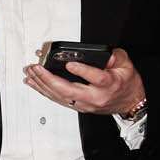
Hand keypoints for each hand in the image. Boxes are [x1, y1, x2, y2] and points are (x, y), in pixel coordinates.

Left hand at [23, 46, 144, 116]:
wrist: (129, 102)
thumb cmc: (125, 83)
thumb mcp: (126, 65)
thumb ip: (114, 57)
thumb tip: (102, 53)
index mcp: (109, 85)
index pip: (96, 78)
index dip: (82, 71)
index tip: (70, 63)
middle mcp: (95, 97)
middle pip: (69, 91)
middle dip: (49, 79)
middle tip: (36, 68)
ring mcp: (85, 104)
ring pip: (60, 96)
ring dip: (42, 85)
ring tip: (30, 73)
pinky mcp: (78, 106)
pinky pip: (58, 99)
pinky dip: (44, 91)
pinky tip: (34, 83)